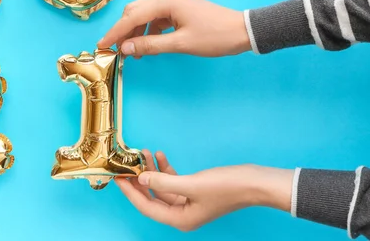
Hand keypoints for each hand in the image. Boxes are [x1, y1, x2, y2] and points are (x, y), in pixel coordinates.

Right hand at [97, 0, 250, 56]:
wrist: (241, 31)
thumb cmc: (214, 37)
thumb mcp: (180, 44)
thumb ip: (150, 45)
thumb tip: (125, 48)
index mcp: (167, 1)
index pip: (132, 17)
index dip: (115, 32)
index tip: (102, 45)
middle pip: (134, 11)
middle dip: (123, 31)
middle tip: (115, 50)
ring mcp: (173, 0)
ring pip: (144, 14)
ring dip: (135, 32)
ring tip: (132, 53)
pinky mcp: (178, 7)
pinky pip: (155, 17)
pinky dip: (147, 30)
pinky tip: (147, 45)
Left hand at [116, 151, 293, 231]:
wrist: (254, 182)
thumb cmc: (226, 187)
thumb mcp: (191, 184)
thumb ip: (163, 182)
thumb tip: (141, 179)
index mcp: (180, 219)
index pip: (146, 206)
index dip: (130, 192)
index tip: (118, 178)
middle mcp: (182, 214)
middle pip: (151, 197)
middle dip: (139, 179)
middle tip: (125, 164)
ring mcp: (188, 203)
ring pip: (162, 186)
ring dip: (152, 170)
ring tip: (143, 153)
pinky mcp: (194, 191)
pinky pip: (173, 181)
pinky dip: (166, 169)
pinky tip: (159, 156)